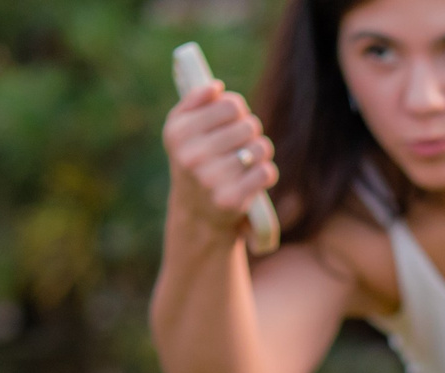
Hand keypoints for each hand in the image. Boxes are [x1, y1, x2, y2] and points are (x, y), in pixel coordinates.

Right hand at [163, 80, 277, 238]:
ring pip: (261, 147)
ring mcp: (210, 179)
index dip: (238, 110)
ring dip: (259, 151)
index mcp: (178, 132)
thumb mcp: (182, 130)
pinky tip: (254, 176)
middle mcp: (191, 156)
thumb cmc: (194, 161)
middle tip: (241, 142)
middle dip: (250, 131)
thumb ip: (195, 101)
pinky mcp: (231, 200)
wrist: (196, 213)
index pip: (230, 104)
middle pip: (249, 125)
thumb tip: (216, 87)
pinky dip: (266, 172)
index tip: (231, 120)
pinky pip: (267, 171)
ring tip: (247, 159)